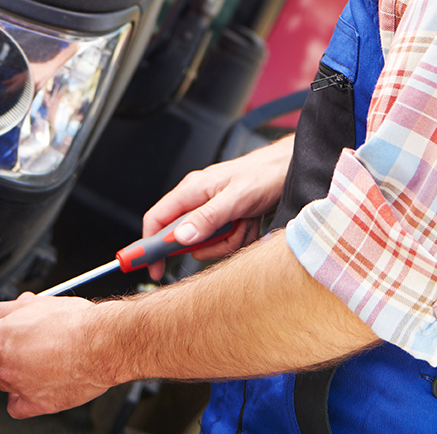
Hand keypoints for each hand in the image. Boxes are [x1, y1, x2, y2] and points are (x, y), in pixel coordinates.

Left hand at [0, 294, 111, 418]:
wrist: (102, 344)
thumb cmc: (73, 323)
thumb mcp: (31, 304)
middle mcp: (3, 367)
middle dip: (2, 353)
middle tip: (25, 339)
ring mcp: (19, 388)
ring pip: (4, 383)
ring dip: (14, 371)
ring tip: (40, 356)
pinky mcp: (37, 404)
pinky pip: (18, 405)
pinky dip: (22, 395)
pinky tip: (36, 381)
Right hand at [140, 136, 293, 279]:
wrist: (287, 169)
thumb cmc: (263, 174)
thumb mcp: (235, 198)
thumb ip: (207, 218)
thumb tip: (180, 236)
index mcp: (191, 190)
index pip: (156, 220)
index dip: (149, 246)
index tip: (152, 268)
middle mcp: (198, 200)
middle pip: (185, 238)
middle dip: (208, 243)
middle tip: (227, 233)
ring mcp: (212, 210)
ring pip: (207, 243)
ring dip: (228, 240)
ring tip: (245, 223)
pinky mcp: (226, 219)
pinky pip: (224, 241)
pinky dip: (239, 237)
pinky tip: (251, 223)